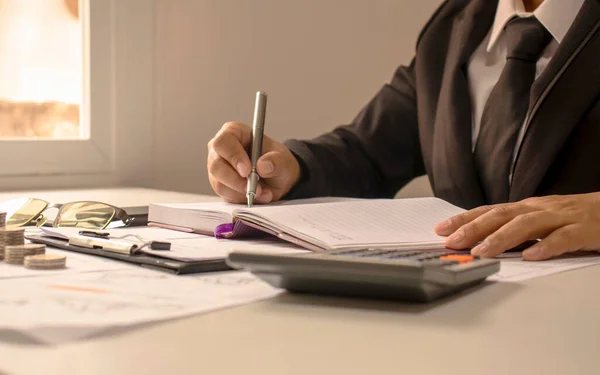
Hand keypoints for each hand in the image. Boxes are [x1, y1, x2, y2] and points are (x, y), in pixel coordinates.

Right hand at [207, 121, 300, 203]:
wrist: (277, 178)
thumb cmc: (276, 161)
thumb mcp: (284, 160)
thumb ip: (276, 161)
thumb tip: (263, 165)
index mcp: (234, 133)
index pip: (223, 142)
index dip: (233, 156)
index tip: (247, 170)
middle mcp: (220, 150)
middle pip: (216, 165)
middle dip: (236, 180)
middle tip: (255, 188)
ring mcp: (218, 168)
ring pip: (219, 183)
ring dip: (242, 192)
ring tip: (262, 192)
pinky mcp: (220, 184)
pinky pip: (225, 195)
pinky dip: (242, 198)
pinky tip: (256, 195)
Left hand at [434, 193, 599, 260]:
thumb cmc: (574, 217)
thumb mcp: (539, 220)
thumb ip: (514, 229)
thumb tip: (479, 241)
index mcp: (526, 208)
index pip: (488, 211)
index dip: (464, 219)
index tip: (440, 230)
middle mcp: (539, 209)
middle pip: (501, 215)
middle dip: (474, 228)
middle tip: (452, 242)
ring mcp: (561, 218)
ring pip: (527, 225)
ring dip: (502, 238)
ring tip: (482, 251)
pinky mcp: (584, 230)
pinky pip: (564, 238)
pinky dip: (547, 246)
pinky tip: (532, 256)